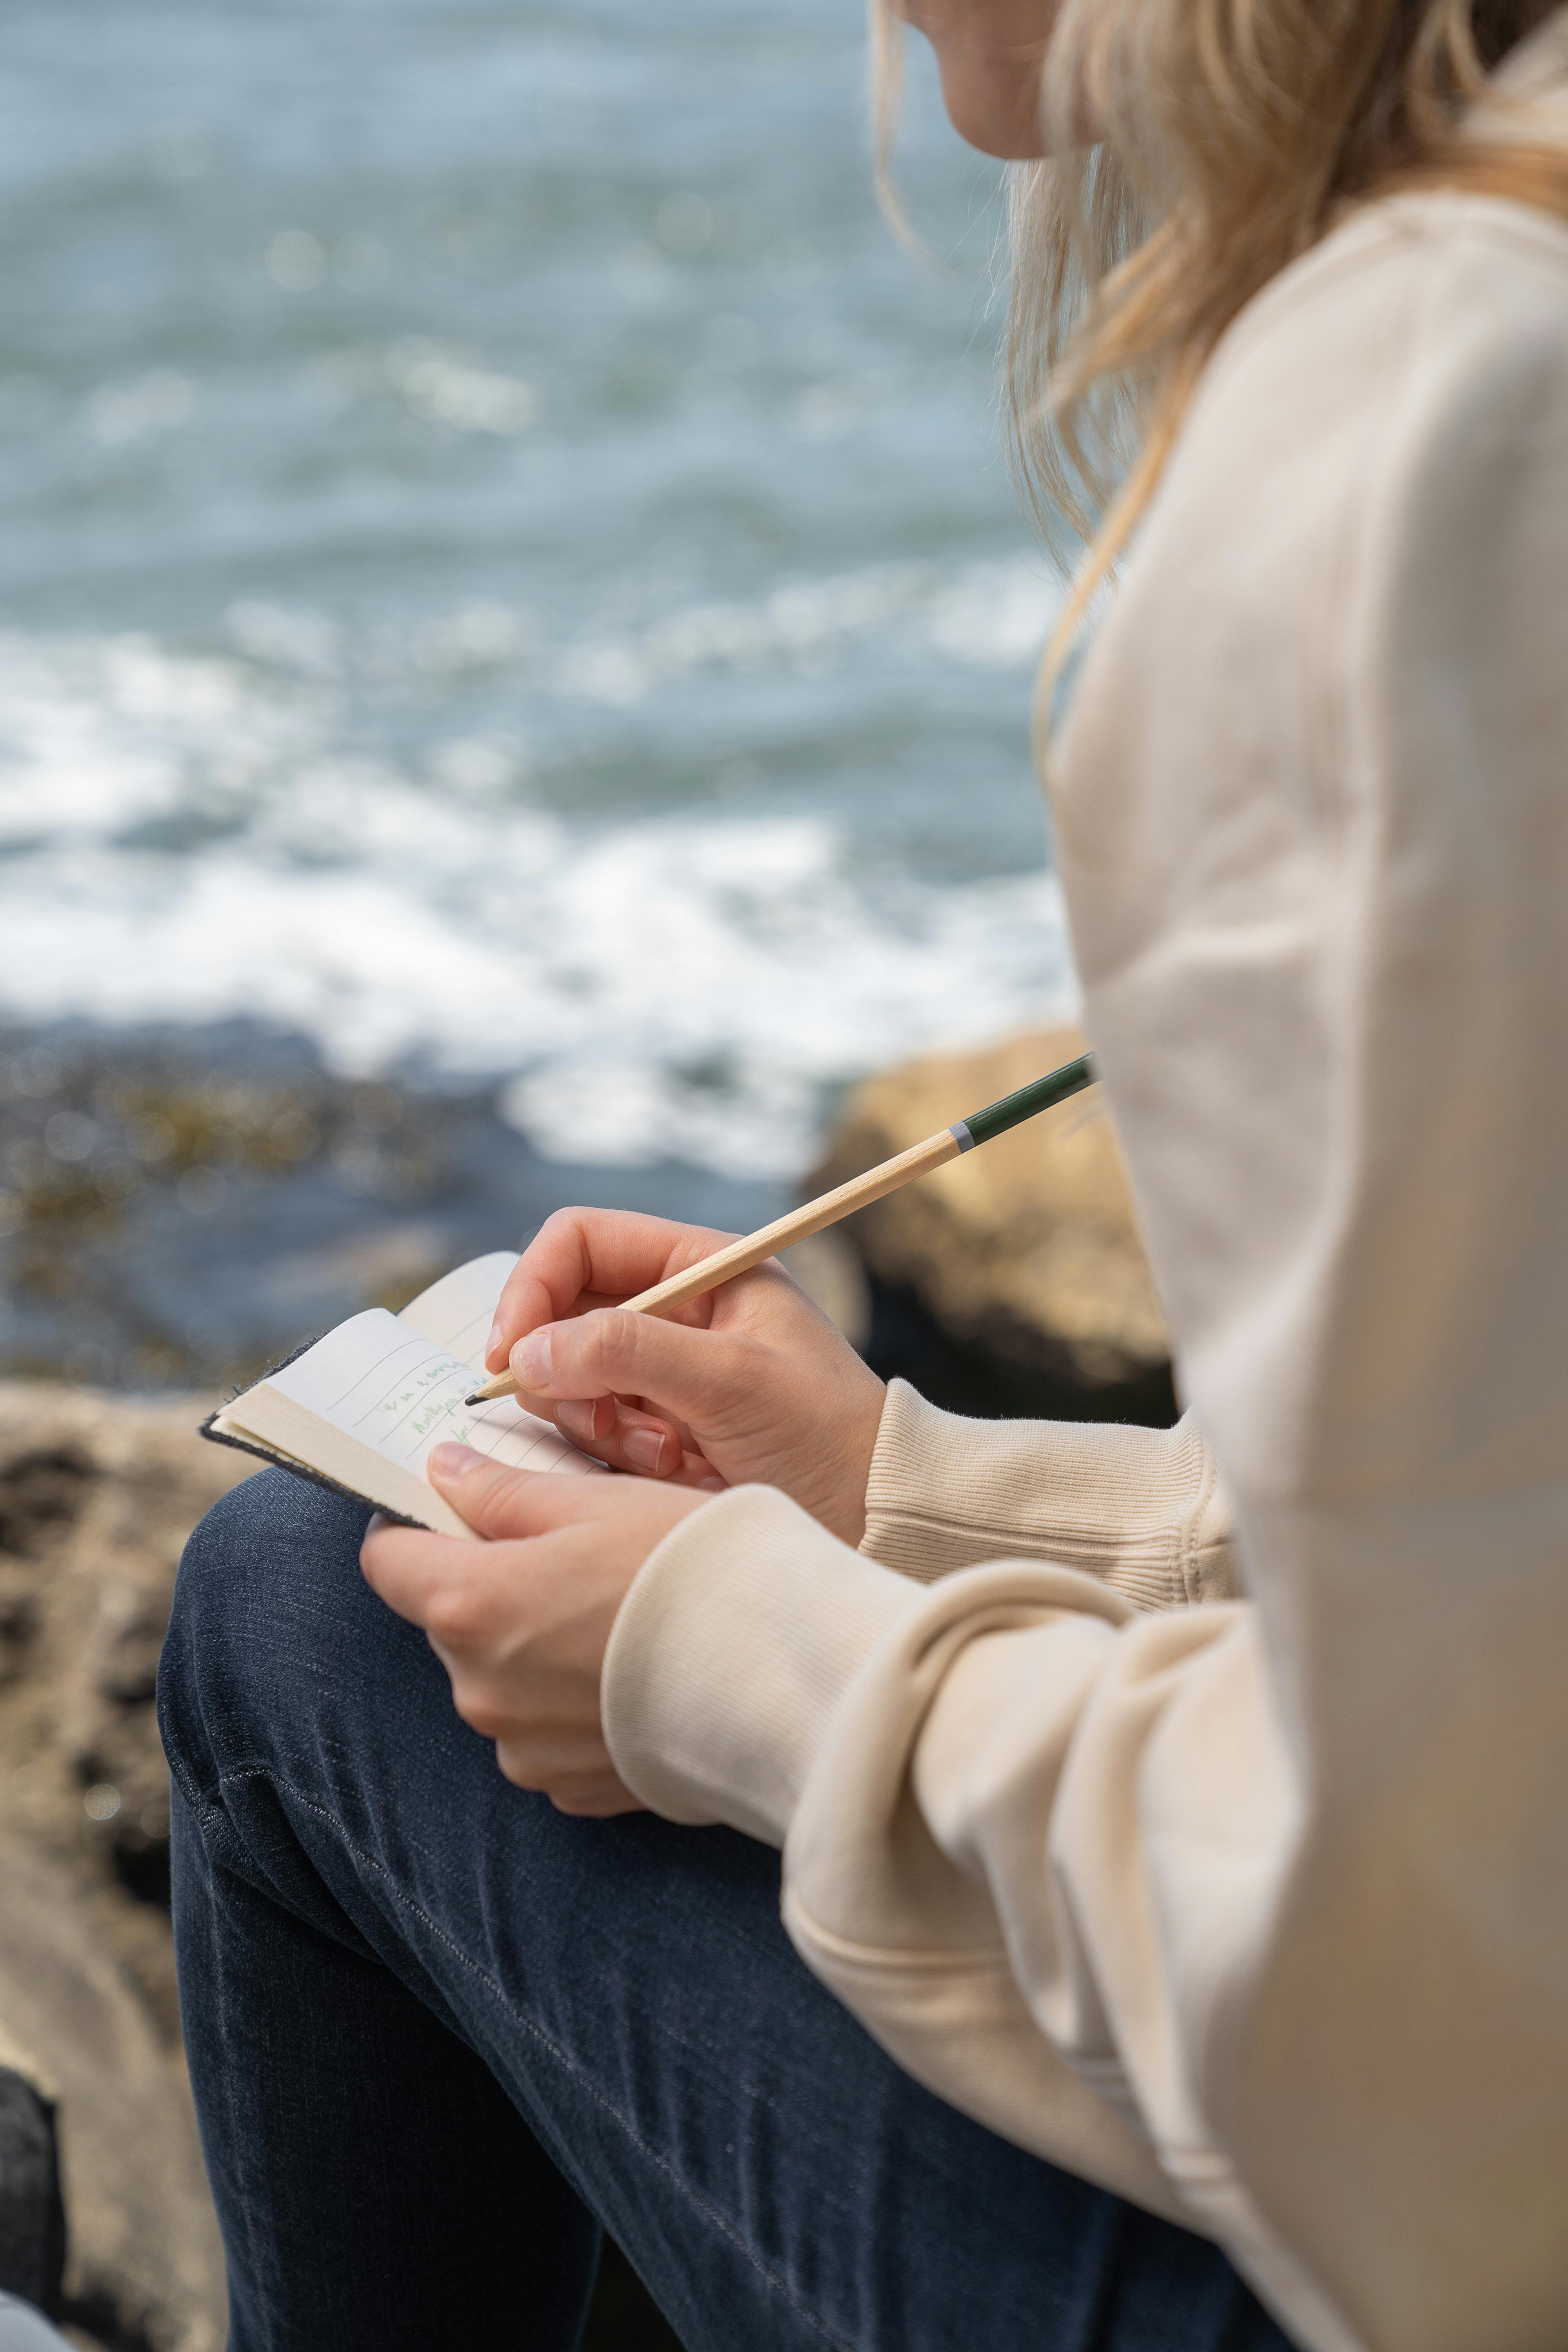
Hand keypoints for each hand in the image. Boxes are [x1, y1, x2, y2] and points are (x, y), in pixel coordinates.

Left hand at [361, 1443, 709, 1814]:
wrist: (784, 1675)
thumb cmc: (693, 1570)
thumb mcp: (596, 1501)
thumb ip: (502, 1490)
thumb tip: (444, 1471)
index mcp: (473, 1605)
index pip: (387, 1562)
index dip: (409, 1525)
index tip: (447, 1506)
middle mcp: (481, 1690)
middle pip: (449, 1620)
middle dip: (489, 1583)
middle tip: (567, 1551)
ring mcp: (524, 1749)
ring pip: (498, 1679)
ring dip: (531, 1646)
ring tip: (613, 1615)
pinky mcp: (570, 1787)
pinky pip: (543, 1732)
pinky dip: (571, 1701)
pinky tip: (631, 1670)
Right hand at [484, 1208, 885, 1545]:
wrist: (873, 1513)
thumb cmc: (826, 1432)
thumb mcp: (732, 1379)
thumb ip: (628, 1352)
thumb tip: (528, 1352)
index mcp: (701, 1266)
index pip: (578, 1243)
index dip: (534, 1288)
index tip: (512, 1353)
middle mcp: (672, 1309)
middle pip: (559, 1313)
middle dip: (564, 1370)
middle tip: (602, 1419)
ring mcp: (659, 1370)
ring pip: (566, 1377)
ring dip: (597, 1420)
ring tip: (664, 1453)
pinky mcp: (654, 1426)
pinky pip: (593, 1427)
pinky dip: (619, 1453)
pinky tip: (677, 1470)